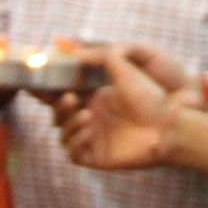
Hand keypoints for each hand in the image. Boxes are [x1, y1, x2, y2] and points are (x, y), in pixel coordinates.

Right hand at [53, 45, 185, 170]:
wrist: (168, 124)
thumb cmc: (151, 95)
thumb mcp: (125, 67)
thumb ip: (101, 55)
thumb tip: (74, 50)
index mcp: (97, 98)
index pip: (64, 95)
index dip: (50, 91)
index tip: (39, 84)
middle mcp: (94, 118)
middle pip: (59, 115)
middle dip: (58, 106)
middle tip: (70, 98)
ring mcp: (95, 138)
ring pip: (63, 134)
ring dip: (67, 123)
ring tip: (86, 115)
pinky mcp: (99, 157)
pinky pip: (74, 154)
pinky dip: (74, 142)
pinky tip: (88, 131)